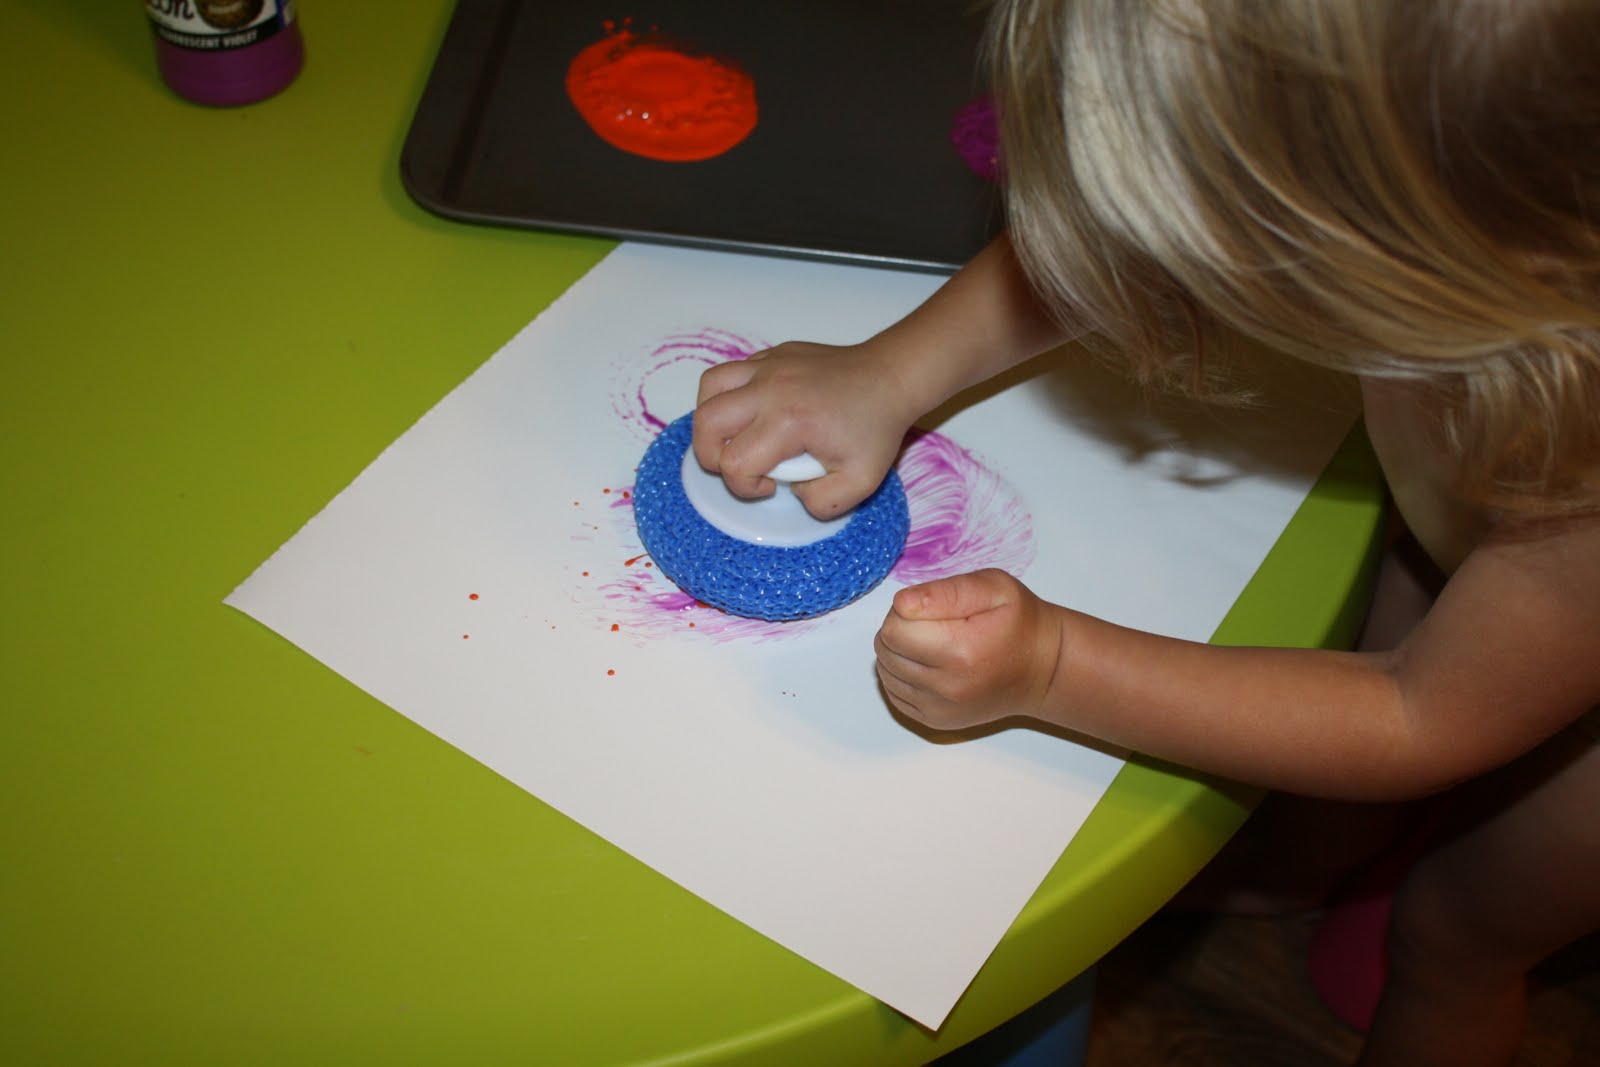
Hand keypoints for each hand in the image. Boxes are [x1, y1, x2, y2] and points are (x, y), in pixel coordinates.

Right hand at [693, 340, 916, 519]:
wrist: (890, 377)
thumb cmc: (876, 428)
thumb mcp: (862, 482)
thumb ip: (821, 502)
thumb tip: (792, 491)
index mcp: (790, 422)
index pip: (735, 462)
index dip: (745, 486)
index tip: (773, 486)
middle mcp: (770, 389)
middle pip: (706, 423)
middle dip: (711, 456)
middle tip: (740, 467)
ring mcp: (767, 366)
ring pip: (709, 388)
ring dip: (711, 421)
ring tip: (732, 437)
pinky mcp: (770, 355)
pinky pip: (730, 374)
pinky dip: (727, 397)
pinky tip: (753, 414)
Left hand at [875, 569, 1064, 730]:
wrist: (1042, 669)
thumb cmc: (1018, 623)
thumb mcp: (993, 588)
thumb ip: (945, 592)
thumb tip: (901, 605)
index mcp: (961, 650)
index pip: (894, 628)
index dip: (905, 610)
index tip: (932, 609)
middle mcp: (947, 687)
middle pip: (885, 651)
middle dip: (899, 630)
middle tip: (933, 624)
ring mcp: (939, 709)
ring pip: (885, 673)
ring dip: (898, 653)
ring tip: (932, 643)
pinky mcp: (934, 721)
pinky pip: (894, 694)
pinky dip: (901, 676)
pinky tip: (928, 664)